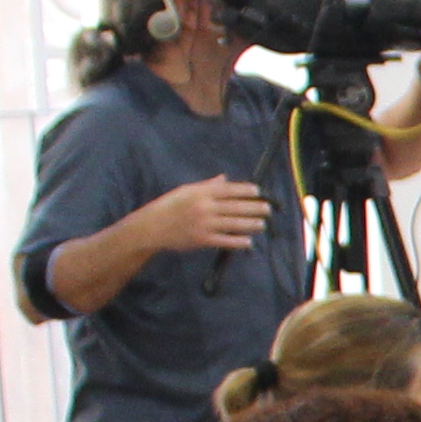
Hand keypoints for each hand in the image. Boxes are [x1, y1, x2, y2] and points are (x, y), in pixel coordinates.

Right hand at [123, 175, 268, 256]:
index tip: (258, 191)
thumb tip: (225, 179)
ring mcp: (204, 224)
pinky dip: (239, 242)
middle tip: (269, 209)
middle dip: (255, 208)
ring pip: (234, 224)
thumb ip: (207, 186)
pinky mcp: (202, 240)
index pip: (228, 190)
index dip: (245, 190)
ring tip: (262, 224)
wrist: (151, 227)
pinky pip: (225, 241)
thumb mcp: (185, 191)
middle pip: (235, 207)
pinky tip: (249, 242)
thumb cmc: (169, 207)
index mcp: (200, 193)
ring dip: (251, 224)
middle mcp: (204, 207)